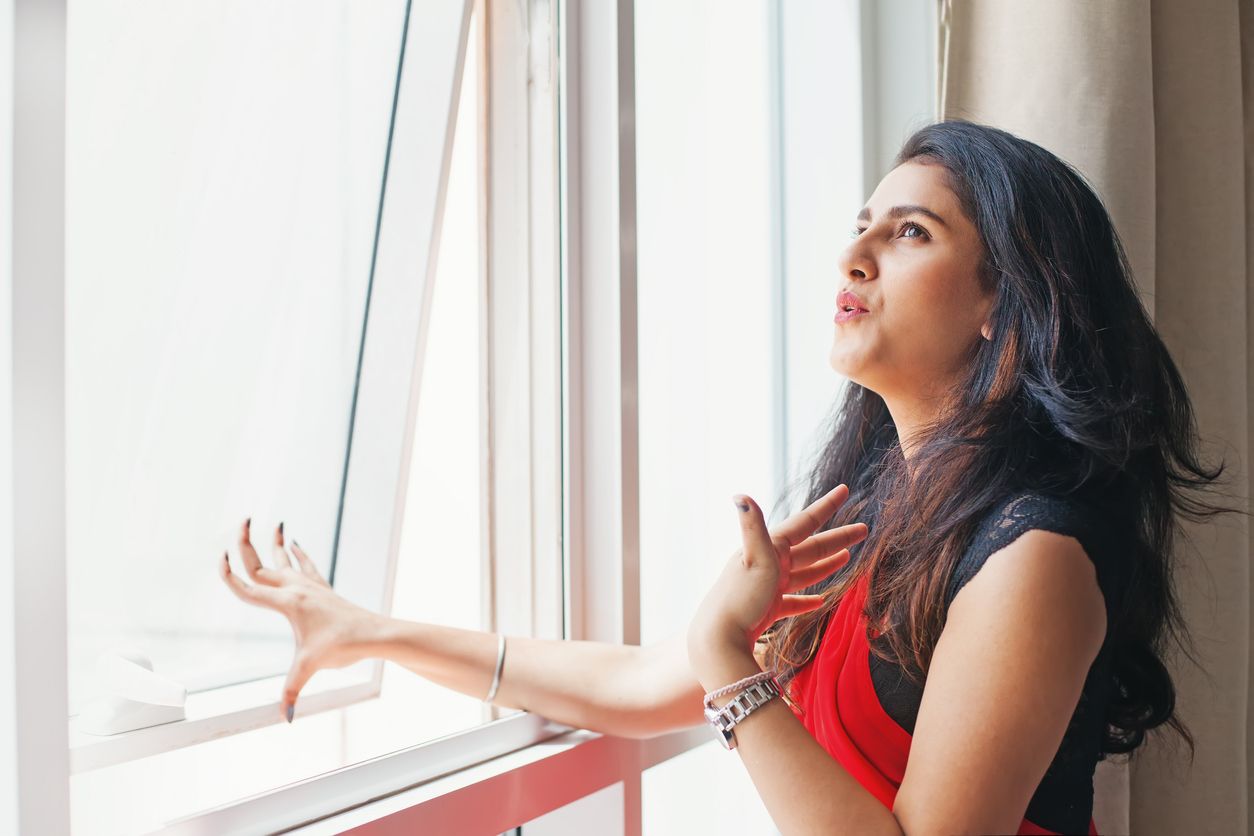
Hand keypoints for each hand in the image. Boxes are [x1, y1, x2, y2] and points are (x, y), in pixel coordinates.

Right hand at [218, 518, 383, 721]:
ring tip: (269, 522)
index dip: (230, 575)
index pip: (249, 587)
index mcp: (287, 603)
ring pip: (285, 559)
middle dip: (247, 543)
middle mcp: (297, 589)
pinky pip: (305, 565)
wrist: (376, 633)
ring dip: (274, 542)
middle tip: (240, 521)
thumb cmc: (343, 646)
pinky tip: (293, 542)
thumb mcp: (311, 667)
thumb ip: (292, 691)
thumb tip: (284, 718)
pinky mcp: (323, 589)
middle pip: (263, 564)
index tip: (218, 560)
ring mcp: (311, 586)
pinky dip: (296, 553)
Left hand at [687, 484, 866, 671]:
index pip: (804, 522)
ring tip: (847, 557)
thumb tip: (739, 494)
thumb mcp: (753, 558)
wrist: (719, 636)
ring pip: (804, 573)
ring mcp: (768, 587)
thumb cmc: (740, 596)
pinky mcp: (766, 609)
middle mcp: (768, 563)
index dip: (826, 506)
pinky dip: (807, 600)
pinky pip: (793, 602)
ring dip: (825, 565)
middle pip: (810, 547)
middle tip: (863, 530)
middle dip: (837, 538)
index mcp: (770, 548)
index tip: (845, 489)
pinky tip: (820, 601)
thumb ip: (753, 526)